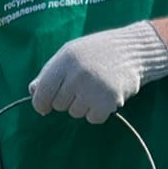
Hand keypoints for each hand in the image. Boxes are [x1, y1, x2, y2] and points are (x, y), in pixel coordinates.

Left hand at [29, 21, 167, 123]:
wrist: (134, 50)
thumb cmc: (98, 51)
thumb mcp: (70, 53)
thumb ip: (50, 71)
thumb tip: (32, 90)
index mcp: (64, 60)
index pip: (42, 93)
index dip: (41, 103)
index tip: (45, 107)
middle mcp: (76, 74)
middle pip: (59, 105)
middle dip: (68, 100)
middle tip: (83, 86)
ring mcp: (92, 88)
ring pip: (75, 113)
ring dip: (84, 106)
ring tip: (97, 87)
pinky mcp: (108, 101)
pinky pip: (93, 119)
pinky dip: (99, 112)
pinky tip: (106, 95)